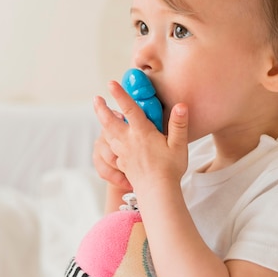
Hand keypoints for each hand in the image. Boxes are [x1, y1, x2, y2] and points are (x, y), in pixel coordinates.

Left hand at [93, 81, 188, 196]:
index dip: (120, 95)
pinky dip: (110, 140)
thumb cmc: (170, 169)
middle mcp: (129, 141)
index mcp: (142, 133)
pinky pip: (112, 149)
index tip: (111, 83)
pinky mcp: (123, 163)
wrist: (157, 193)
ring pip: (109, 135)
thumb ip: (178, 124)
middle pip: (109, 122)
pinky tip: (112, 140)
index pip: (130, 109)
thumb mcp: (178, 145)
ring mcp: (124, 153)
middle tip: (96, 98)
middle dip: (101, 109)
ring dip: (104, 123)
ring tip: (102, 115)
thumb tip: (181, 105)